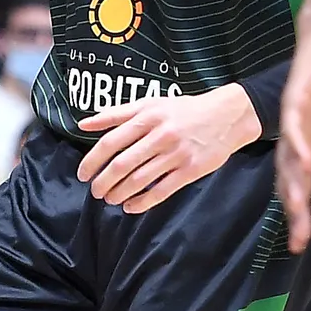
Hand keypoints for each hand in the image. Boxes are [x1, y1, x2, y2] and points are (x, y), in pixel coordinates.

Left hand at [77, 85, 260, 213]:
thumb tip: (83, 124)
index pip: (111, 142)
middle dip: (104, 182)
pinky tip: (131, 206)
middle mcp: (160, 135)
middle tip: (95, 192)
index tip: (83, 174)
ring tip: (110, 199)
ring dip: (119, 193)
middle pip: (123, 164)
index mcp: (147, 117)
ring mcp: (176, 154)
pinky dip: (142, 202)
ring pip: (140, 180)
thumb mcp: (150, 104)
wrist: (227, 116)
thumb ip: (115, 114)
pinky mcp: (190, 170)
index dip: (92, 161)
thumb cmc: (184, 110)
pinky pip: (161, 191)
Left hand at [276, 27, 310, 253]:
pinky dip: (301, 142)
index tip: (301, 245)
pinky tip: (308, 160)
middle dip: (295, 209)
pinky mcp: (297, 100)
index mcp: (308, 151)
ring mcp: (294, 121)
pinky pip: (296, 124)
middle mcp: (296, 141)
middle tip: (298, 238)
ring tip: (298, 208)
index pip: (301, 189)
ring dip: (293, 182)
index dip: (300, 216)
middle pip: (291, 179)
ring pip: (290, 156)